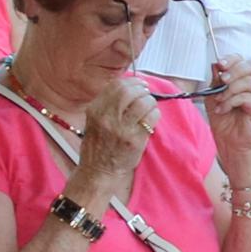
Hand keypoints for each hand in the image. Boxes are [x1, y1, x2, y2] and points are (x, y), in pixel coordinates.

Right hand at [73, 73, 161, 195]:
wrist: (99, 170)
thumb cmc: (99, 144)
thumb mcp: (95, 120)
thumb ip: (108, 104)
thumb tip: (130, 86)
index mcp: (95, 110)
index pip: (115, 85)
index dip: (132, 81)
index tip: (139, 84)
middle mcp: (106, 117)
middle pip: (129, 91)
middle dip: (142, 88)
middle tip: (147, 93)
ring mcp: (121, 128)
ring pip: (143, 102)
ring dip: (150, 101)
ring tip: (150, 106)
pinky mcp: (134, 139)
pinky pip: (151, 117)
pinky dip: (155, 114)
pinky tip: (152, 118)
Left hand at [202, 56, 250, 176]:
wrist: (228, 140)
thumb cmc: (223, 119)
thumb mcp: (213, 95)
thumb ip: (215, 80)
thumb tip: (216, 65)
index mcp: (244, 79)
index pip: (243, 61)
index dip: (232, 59)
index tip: (220, 63)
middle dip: (234, 70)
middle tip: (222, 79)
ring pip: (248, 82)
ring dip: (229, 90)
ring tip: (219, 100)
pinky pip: (246, 97)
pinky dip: (230, 102)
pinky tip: (223, 109)